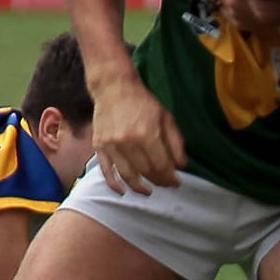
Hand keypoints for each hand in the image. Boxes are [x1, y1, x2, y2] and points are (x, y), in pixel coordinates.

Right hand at [88, 60, 184, 193]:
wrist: (113, 88)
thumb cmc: (143, 102)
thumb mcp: (166, 117)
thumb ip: (175, 143)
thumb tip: (181, 166)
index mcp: (147, 134)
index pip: (161, 166)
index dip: (170, 178)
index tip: (175, 182)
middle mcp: (128, 142)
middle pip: (145, 172)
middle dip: (158, 181)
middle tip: (165, 184)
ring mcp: (111, 145)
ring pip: (127, 175)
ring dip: (138, 187)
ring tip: (147, 192)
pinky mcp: (99, 146)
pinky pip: (106, 171)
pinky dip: (114, 184)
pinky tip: (122, 192)